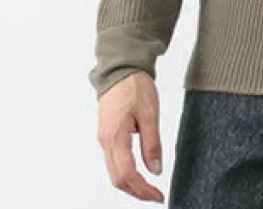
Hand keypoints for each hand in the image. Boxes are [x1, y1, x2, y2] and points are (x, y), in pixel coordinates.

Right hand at [97, 71, 165, 202]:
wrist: (121, 67)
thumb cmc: (134, 85)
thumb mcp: (150, 113)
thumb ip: (152, 144)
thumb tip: (156, 170)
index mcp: (115, 137)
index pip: (127, 175)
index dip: (143, 190)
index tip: (158, 196)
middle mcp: (105, 141)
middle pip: (117, 179)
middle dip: (136, 191)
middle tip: (155, 196)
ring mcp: (104, 138)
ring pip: (114, 171)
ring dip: (130, 183)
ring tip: (149, 187)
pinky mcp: (107, 133)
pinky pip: (114, 160)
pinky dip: (126, 171)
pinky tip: (139, 171)